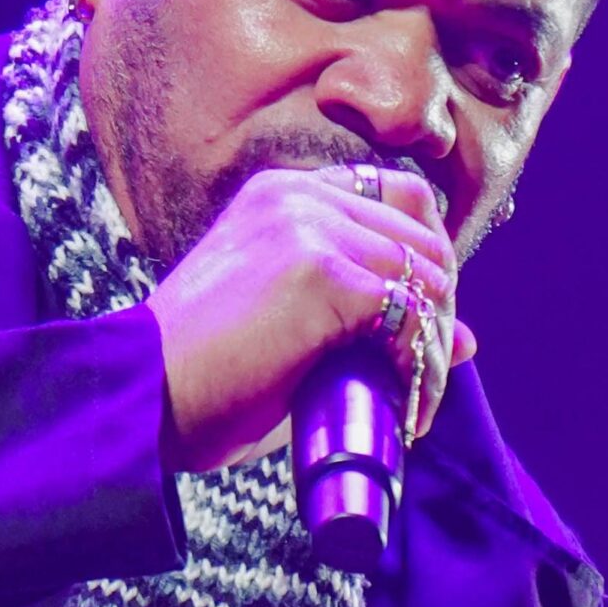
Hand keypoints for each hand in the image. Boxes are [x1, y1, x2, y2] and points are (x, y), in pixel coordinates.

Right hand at [145, 162, 472, 474]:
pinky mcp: (322, 274)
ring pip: (426, 278)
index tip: (419, 325)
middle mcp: (299, 196)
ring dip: (433, 348)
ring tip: (414, 404)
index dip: (426, 259)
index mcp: (282, 195)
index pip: (400, 197)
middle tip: (423, 375)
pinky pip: (409, 318)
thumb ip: (365, 316)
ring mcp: (310, 229)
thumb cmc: (202, 379)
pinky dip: (421, 370)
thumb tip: (466, 340)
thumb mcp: (289, 330)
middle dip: (439, 308)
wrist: (141, 398)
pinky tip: (407, 411)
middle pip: (424, 234)